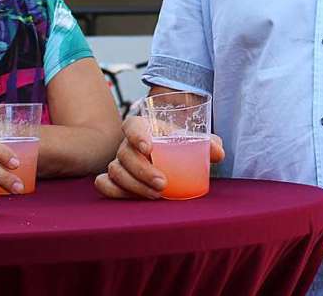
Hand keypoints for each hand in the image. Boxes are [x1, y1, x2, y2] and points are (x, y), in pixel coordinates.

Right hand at [94, 115, 224, 199]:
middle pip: (124, 154)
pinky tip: (129, 197)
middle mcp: (126, 144)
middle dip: (142, 170)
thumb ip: (207, 143)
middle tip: (163, 183)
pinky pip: (104, 184)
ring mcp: (118, 162)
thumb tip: (218, 152)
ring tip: (156, 195)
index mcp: (143, 127)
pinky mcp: (114, 179)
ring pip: (115, 171)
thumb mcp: (192, 141)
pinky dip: (113, 191)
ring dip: (134, 185)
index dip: (136, 135)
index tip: (149, 148)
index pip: (132, 125)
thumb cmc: (178, 146)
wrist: (169, 158)